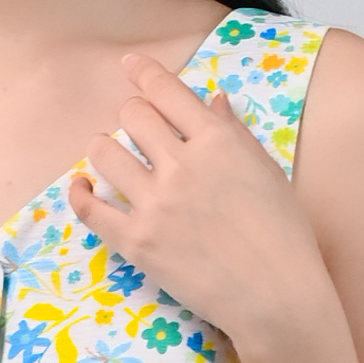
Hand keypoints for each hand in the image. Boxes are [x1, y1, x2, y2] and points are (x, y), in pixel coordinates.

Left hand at [66, 52, 324, 347]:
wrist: (278, 297)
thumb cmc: (284, 237)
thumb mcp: (267, 173)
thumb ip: (235, 134)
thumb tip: (214, 101)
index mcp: (219, 141)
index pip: (168, 92)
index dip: (144, 72)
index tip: (130, 64)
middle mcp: (183, 165)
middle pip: (134, 116)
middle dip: (134, 115)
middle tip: (138, 129)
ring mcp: (156, 204)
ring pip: (105, 152)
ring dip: (104, 147)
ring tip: (111, 156)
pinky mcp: (137, 242)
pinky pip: (90, 209)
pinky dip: (80, 193)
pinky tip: (82, 187)